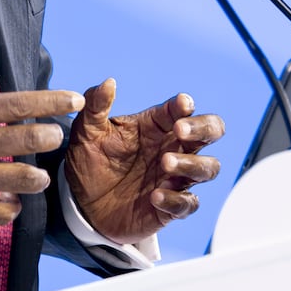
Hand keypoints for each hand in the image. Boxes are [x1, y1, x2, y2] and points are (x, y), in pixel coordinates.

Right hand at [0, 17, 84, 224]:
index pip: (19, 105)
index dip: (52, 101)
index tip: (74, 99)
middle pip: (27, 142)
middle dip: (48, 138)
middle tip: (52, 136)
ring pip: (17, 181)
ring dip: (35, 177)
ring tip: (38, 173)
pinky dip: (9, 209)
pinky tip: (12, 200)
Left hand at [64, 79, 223, 244]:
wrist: (80, 203)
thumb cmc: (90, 160)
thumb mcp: (86, 131)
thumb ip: (95, 105)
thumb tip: (109, 82)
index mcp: (156, 125)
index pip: (182, 109)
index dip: (185, 105)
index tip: (181, 105)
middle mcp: (172, 148)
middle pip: (211, 131)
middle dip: (204, 128)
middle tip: (181, 131)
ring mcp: (175, 178)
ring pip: (208, 167)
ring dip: (192, 164)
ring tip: (165, 163)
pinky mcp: (170, 207)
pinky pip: (188, 204)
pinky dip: (176, 200)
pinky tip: (154, 197)